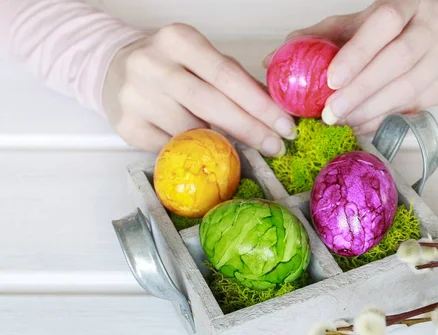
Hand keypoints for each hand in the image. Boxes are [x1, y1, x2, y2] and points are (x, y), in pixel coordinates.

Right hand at [103, 23, 295, 154]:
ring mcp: (135, 97)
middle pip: (212, 104)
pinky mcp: (127, 126)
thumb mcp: (201, 59)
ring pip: (192, 131)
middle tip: (274, 146)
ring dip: (218, 143)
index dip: (260, 104)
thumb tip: (275, 109)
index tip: (284, 125)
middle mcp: (153, 65)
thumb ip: (236, 79)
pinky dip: (191, 151)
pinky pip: (172, 148)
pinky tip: (199, 148)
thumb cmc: (169, 65)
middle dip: (250, 129)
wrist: (113, 68)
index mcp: (178, 40)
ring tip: (232, 144)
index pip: (227, 75)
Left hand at [266, 0, 437, 134]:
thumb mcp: (353, 25)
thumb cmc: (387, 29)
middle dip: (361, 91)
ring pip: (410, 89)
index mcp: (407, 4)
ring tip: (342, 121)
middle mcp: (434, 26)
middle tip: (331, 113)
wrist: (435, 31)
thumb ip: (316, 39)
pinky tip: (361, 123)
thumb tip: (271, 61)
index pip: (385, 24)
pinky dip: (382, 118)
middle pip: (400, 60)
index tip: (332, 80)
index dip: (359, 53)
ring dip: (370, 110)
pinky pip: (413, 108)